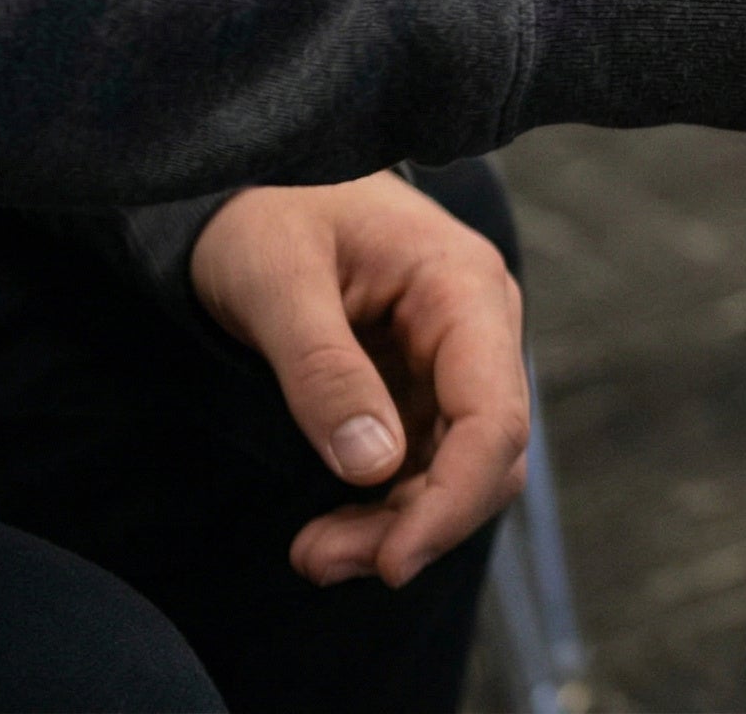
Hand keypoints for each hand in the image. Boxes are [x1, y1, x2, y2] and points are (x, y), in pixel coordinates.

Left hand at [191, 171, 527, 587]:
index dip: (453, 499)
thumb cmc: (266, 212)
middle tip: (319, 561)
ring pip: (458, 470)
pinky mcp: (421, 387)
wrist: (251, 183)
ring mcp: (453, 361)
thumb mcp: (275, 282)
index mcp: (463, 288)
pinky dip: (383, 507)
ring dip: (396, 524)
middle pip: (486, 456)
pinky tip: (329, 529)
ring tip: (314, 555)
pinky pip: (424, 462)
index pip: (493, 417)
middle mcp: (478, 329)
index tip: (393, 560)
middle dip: (417, 522)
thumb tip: (373, 467)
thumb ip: (322, 370)